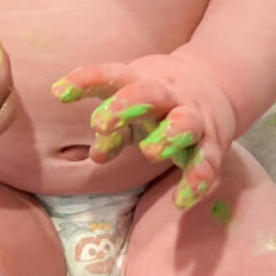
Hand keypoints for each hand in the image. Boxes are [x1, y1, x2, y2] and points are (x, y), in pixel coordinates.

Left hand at [51, 54, 235, 208]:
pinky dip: (197, 179)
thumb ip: (114, 130)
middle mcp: (168, 94)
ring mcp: (193, 116)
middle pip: (148, 92)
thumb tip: (95, 155)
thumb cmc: (160, 98)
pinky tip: (181, 201)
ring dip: (168, 134)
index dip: (85, 81)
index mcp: (142, 79)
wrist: (216, 81)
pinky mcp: (214, 141)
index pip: (111, 75)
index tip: (58, 92)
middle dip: (126, 105)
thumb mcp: (134, 105)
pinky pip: (207, 161)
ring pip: (184, 122)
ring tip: (149, 152)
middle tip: (100, 123)